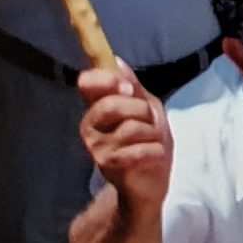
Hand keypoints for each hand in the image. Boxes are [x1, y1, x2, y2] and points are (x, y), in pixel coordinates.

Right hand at [79, 66, 171, 210]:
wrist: (151, 182)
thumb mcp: (148, 109)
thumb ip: (134, 87)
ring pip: (131, 128)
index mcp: (98, 106)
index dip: (107, 80)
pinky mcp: (108, 166)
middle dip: (140, 111)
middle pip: (111, 104)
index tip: (128, 88)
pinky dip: (155, 152)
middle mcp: (91, 125)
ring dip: (153, 135)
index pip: (87, 83)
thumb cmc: (148, 141)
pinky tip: (153, 157)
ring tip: (152, 143)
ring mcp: (96, 147)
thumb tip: (117, 61)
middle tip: (149, 122)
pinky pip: (138, 151)